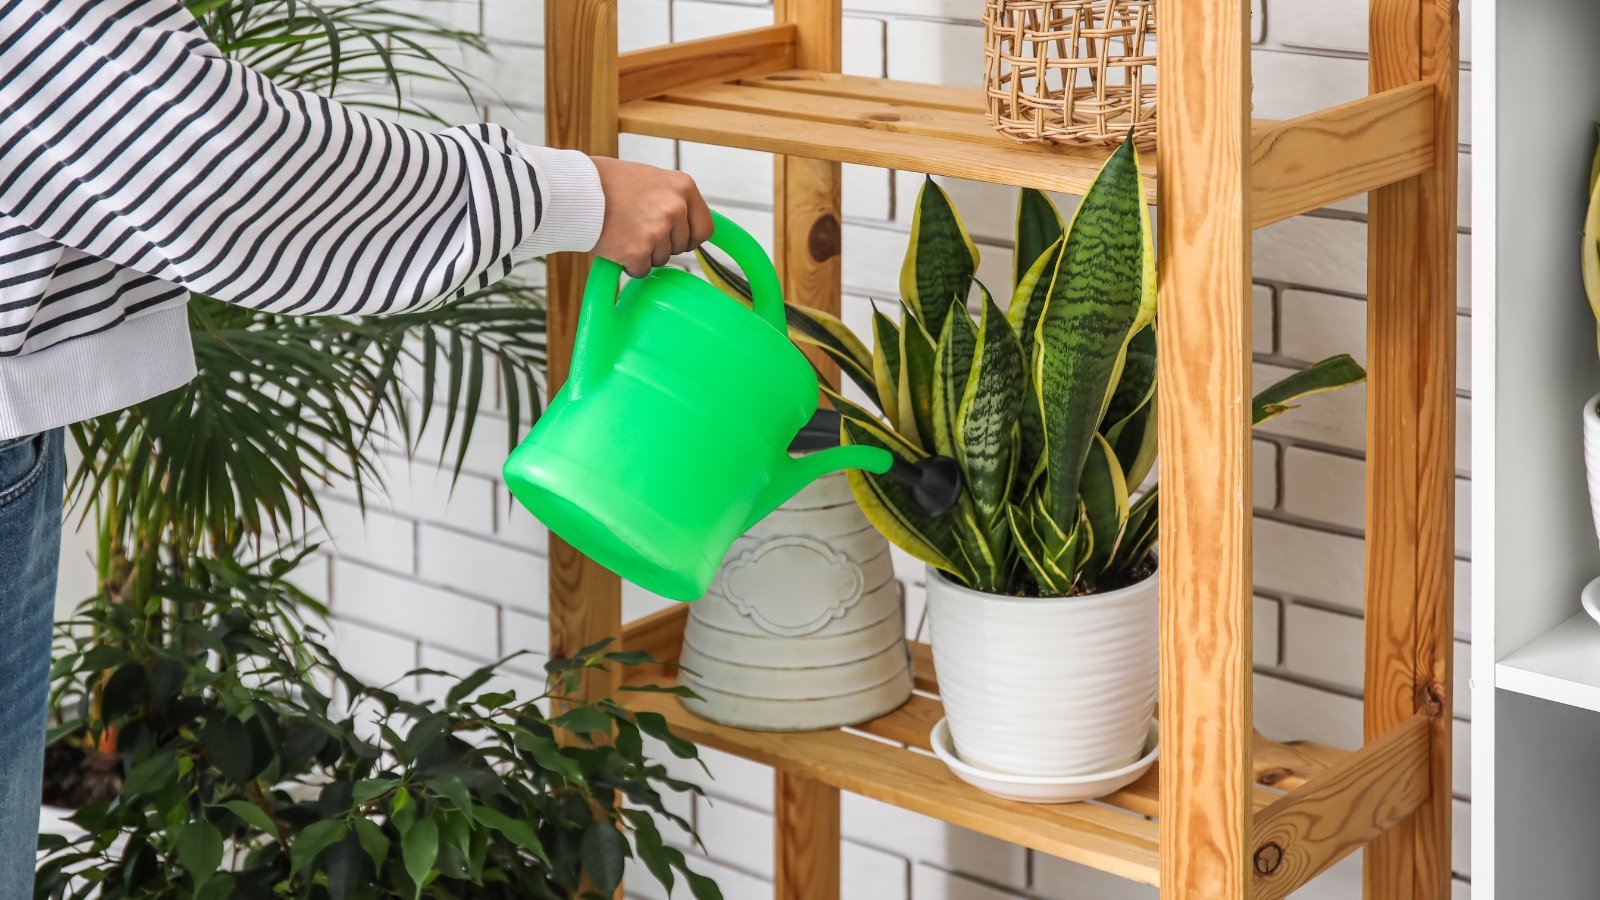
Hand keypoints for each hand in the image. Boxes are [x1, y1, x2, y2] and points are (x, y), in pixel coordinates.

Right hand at [589, 157, 712, 277]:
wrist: (575, 189)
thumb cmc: (608, 181)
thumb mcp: (651, 178)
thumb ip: (673, 199)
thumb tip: (687, 223)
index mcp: (684, 187)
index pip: (705, 228)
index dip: (691, 238)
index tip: (679, 240)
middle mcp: (676, 208)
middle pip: (681, 247)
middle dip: (662, 244)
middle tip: (637, 229)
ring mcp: (658, 230)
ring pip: (661, 259)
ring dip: (644, 253)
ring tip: (623, 232)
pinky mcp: (638, 251)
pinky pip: (641, 270)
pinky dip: (628, 264)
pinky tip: (615, 245)